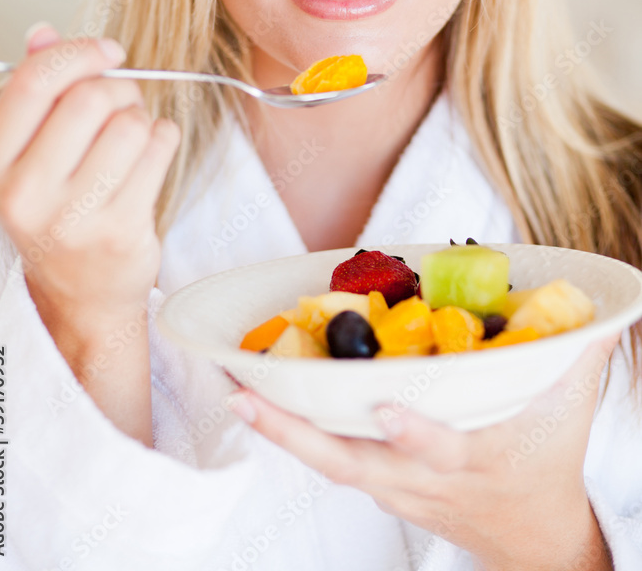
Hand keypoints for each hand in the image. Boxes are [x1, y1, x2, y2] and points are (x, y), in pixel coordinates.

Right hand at [0, 24, 179, 317]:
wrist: (80, 292)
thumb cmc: (58, 210)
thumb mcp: (29, 152)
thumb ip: (35, 91)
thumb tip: (44, 33)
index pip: (35, 81)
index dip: (80, 53)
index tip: (108, 52)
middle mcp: (23, 193)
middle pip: (91, 98)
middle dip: (119, 88)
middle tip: (123, 103)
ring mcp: (71, 217)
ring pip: (131, 123)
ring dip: (142, 119)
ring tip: (132, 139)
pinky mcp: (120, 230)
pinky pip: (159, 150)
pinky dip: (163, 139)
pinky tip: (149, 156)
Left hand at [230, 334, 618, 570]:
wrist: (531, 538)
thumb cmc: (548, 457)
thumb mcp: (570, 403)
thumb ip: (580, 347)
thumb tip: (610, 302)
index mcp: (475, 457)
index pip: (442, 449)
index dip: (415, 433)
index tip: (386, 405)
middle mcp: (423, 479)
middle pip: (352, 463)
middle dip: (296, 433)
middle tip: (245, 394)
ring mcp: (395, 488)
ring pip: (329, 463)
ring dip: (281, 429)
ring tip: (236, 390)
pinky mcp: (379, 487)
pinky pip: (329, 459)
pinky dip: (294, 432)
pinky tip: (259, 400)